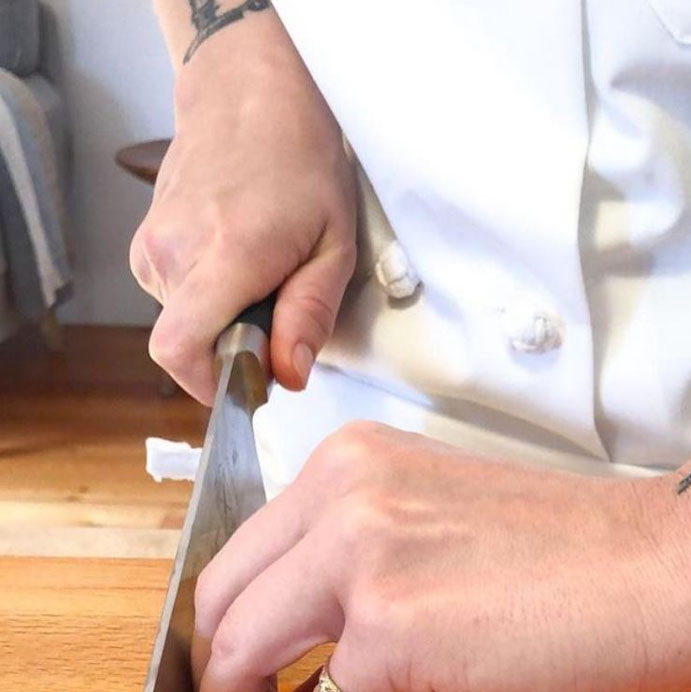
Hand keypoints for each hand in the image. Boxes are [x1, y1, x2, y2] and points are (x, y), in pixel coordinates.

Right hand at [130, 33, 355, 402]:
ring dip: (225, 315)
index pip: (179, 349)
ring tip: (263, 269)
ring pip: (185, 319)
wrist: (248, 97)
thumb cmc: (301, 163)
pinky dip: (210, 293)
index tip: (249, 384)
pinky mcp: (145, 241)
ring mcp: (151, 244)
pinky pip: (177, 295)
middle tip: (281, 304)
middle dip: (237, 345)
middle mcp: (174, 252)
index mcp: (224, 256)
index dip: (211, 384)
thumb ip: (310, 314)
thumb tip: (290, 376)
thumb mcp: (333, 245)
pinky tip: (239, 256)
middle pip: (191, 342)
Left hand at [192, 422, 690, 691]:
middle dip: (220, 676)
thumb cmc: (595, 553)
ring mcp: (361, 556)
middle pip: (223, 601)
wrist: (676, 562)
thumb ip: (380, 592)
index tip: (251, 673)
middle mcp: (344, 494)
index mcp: (358, 463)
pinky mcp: (392, 630)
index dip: (236, 625)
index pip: (252, 551)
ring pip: (240, 652)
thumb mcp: (454, 541)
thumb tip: (328, 680)